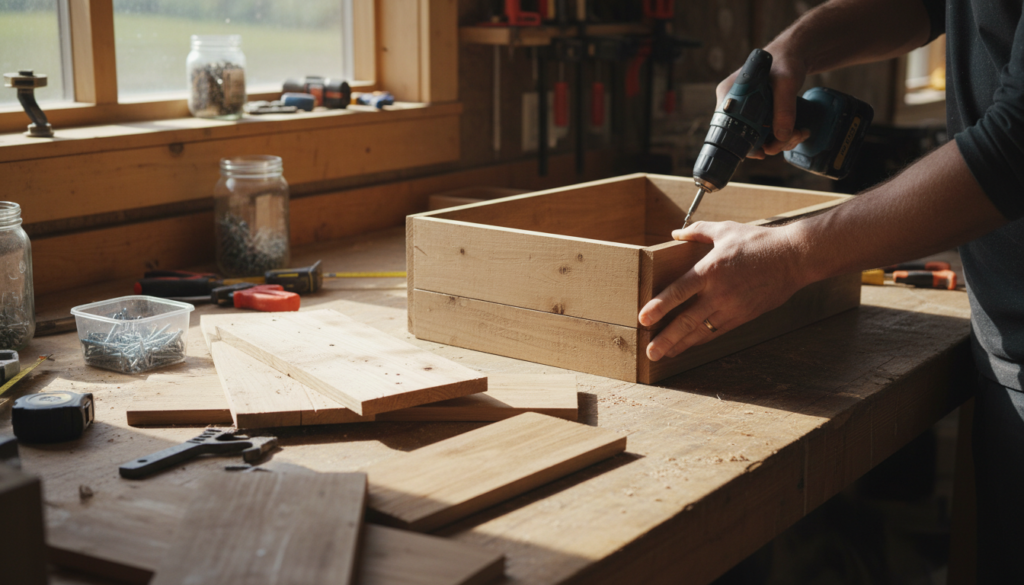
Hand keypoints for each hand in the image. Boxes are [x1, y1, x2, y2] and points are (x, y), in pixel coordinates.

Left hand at [637, 221, 809, 361]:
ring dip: (681, 344)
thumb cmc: (759, 241)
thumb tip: (676, 233)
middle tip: (649, 352)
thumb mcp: (725, 230)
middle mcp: (719, 293)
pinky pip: (717, 331)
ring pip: (701, 331)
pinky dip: (701, 339)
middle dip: (666, 338)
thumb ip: (698, 232)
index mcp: (710, 270)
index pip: (678, 292)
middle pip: (686, 320)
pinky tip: (688, 345)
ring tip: (664, 354)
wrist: (794, 258)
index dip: (659, 306)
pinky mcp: (743, 316)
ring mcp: (732, 307)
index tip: (643, 319)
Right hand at [715, 47, 810, 158]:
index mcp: (729, 94)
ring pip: (759, 138)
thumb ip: (784, 108)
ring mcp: (746, 110)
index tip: (764, 151)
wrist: (795, 54)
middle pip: (745, 136)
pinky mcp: (758, 113)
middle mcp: (734, 104)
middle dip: (771, 143)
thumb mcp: (786, 82)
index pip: (729, 129)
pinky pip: (766, 132)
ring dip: (781, 141)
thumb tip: (782, 136)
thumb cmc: (786, 61)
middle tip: (793, 137)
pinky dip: (782, 136)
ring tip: (800, 133)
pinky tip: (797, 131)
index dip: (745, 144)